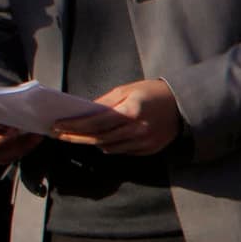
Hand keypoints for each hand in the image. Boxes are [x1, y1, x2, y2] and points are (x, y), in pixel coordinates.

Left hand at [57, 78, 182, 157]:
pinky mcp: (149, 150)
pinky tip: (100, 140)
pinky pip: (122, 151)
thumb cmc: (152, 93)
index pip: (95, 122)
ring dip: (91, 143)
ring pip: (109, 148)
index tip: (57, 126)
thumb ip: (105, 102)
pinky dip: (109, 146)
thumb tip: (84, 113)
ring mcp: (144, 142)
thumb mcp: (127, 89)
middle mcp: (138, 130)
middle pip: (98, 138)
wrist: (183, 104)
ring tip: (77, 137)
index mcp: (131, 111)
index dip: (74, 126)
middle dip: (76, 137)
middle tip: (60, 135)